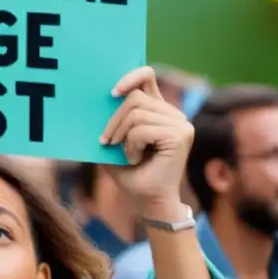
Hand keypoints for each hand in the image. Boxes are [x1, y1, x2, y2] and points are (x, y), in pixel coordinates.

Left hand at [99, 66, 193, 213]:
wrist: (148, 202)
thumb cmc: (130, 173)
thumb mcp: (114, 142)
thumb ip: (111, 120)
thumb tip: (97, 99)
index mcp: (159, 110)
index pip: (147, 76)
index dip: (130, 76)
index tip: (112, 93)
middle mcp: (173, 113)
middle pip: (135, 98)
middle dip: (114, 120)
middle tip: (106, 141)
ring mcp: (180, 123)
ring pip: (137, 113)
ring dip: (122, 136)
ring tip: (127, 154)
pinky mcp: (180, 135)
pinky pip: (142, 129)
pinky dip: (131, 145)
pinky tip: (136, 159)